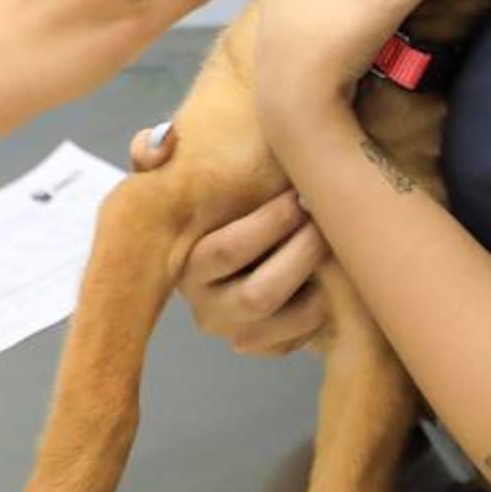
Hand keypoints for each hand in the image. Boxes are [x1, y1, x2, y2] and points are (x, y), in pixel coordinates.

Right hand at [130, 124, 327, 354]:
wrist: (235, 250)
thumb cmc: (211, 204)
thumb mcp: (181, 175)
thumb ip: (153, 150)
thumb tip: (162, 143)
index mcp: (183, 267)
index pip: (226, 252)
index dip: (270, 222)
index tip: (299, 193)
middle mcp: (207, 310)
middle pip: (260, 295)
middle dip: (302, 253)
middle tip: (325, 218)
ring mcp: (239, 335)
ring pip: (289, 321)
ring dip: (321, 282)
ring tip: (337, 244)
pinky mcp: (268, 348)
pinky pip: (306, 336)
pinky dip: (328, 306)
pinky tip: (336, 273)